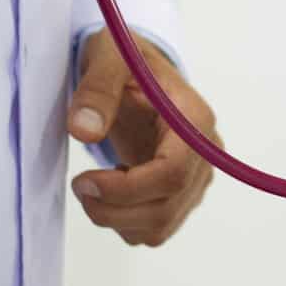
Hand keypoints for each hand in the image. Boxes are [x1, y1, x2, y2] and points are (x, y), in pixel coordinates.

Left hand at [68, 30, 219, 247]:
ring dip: (117, 219)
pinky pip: (156, 229)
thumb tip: (84, 130)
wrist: (139, 71)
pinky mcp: (183, 194)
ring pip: (160, 227)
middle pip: (165, 208)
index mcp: (193, 120)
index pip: (172, 174)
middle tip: (79, 185)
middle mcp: (206, 154)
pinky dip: (126, 221)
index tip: (84, 180)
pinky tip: (114, 188)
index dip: (126, 189)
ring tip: (93, 184)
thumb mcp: (108, 57)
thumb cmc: (128, 59)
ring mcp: (197, 178)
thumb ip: (97, 90)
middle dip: (113, 209)